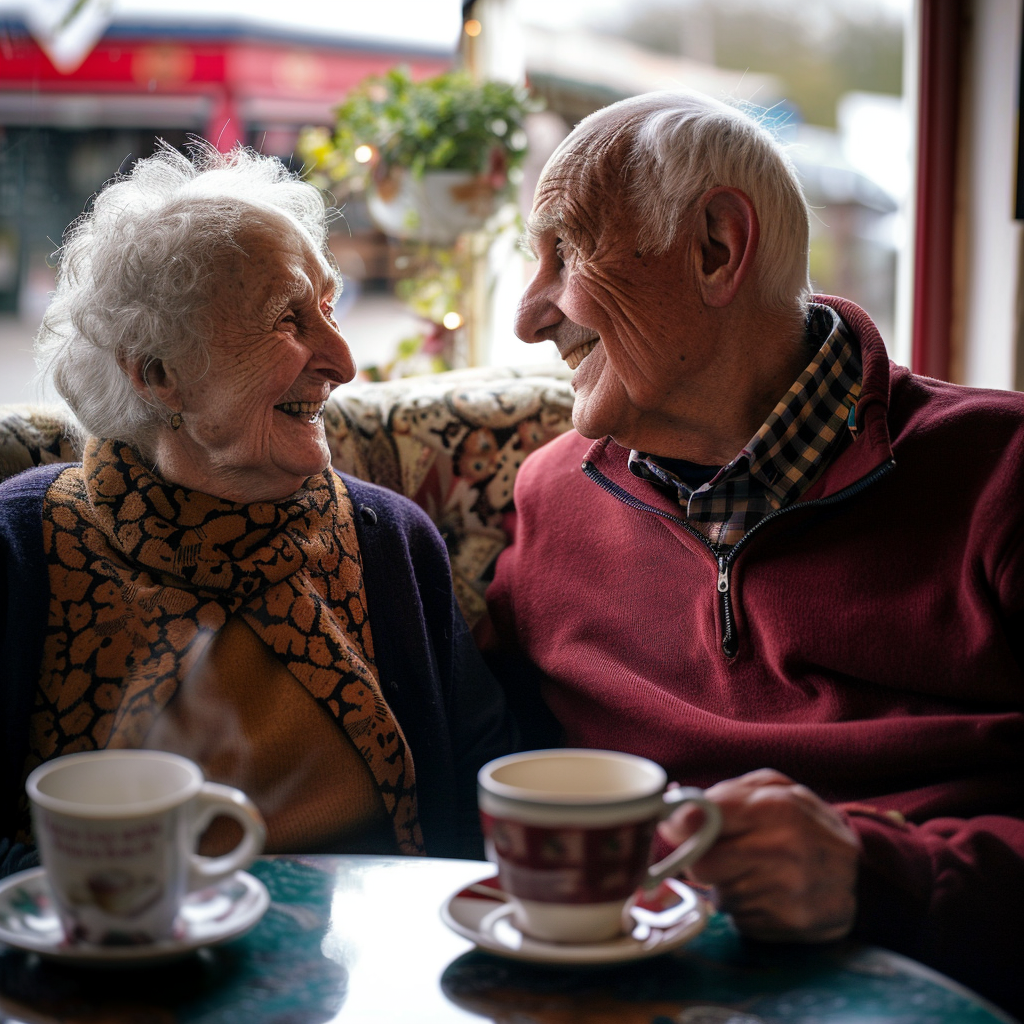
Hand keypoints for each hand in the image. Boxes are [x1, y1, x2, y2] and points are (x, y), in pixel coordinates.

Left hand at [659, 768, 860, 942]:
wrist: (860, 867)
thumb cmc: (800, 820)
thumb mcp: (769, 790)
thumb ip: (720, 796)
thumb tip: (670, 812)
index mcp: (777, 806)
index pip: (704, 822)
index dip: (683, 827)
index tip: (676, 828)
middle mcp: (786, 849)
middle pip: (704, 866)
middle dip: (703, 860)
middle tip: (719, 853)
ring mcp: (792, 891)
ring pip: (721, 896)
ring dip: (728, 886)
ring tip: (755, 872)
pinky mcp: (795, 924)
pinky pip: (742, 920)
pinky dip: (747, 909)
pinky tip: (769, 895)